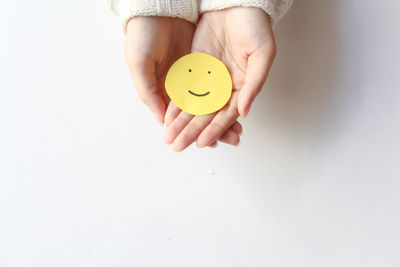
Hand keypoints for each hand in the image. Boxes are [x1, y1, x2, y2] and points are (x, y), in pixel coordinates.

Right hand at [125, 16, 241, 146]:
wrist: (157, 6)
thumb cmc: (141, 35)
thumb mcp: (139, 64)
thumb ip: (149, 93)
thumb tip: (161, 120)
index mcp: (162, 90)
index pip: (180, 117)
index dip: (192, 131)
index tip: (204, 144)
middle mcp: (179, 85)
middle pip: (199, 112)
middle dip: (214, 128)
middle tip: (231, 141)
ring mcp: (193, 74)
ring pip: (211, 101)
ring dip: (223, 116)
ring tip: (237, 130)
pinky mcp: (204, 62)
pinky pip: (218, 83)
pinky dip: (226, 96)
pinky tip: (237, 106)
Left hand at [164, 7, 275, 150]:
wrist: (235, 2)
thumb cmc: (255, 25)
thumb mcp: (262, 54)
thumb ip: (255, 84)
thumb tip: (245, 112)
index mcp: (243, 86)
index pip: (227, 114)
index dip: (215, 129)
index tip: (203, 142)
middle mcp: (225, 86)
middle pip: (207, 115)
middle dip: (192, 132)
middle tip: (179, 147)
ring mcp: (209, 78)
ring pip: (194, 105)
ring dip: (182, 123)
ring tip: (170, 138)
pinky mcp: (195, 68)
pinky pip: (185, 89)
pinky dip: (177, 103)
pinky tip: (168, 116)